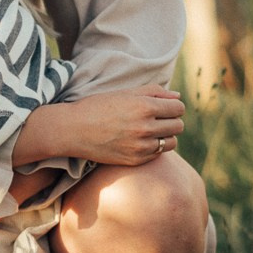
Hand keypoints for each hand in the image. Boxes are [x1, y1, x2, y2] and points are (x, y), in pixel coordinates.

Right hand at [60, 84, 184, 165]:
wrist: (73, 130)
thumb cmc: (98, 106)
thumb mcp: (125, 93)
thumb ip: (154, 91)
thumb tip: (177, 96)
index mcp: (145, 107)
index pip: (178, 108)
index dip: (173, 106)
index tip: (164, 106)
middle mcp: (145, 128)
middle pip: (178, 125)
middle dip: (171, 120)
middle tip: (156, 118)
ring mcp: (141, 146)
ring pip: (171, 142)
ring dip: (165, 135)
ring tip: (150, 131)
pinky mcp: (135, 160)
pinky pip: (157, 154)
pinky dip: (154, 147)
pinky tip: (139, 141)